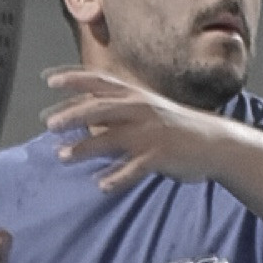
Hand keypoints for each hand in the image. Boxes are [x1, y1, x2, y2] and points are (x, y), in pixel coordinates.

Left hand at [43, 69, 223, 192]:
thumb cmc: (174, 127)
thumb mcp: (146, 109)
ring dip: (85, 147)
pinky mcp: (161, 155)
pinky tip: (101, 185)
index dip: (74, 78)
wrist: (213, 142)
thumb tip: (79, 116)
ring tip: (63, 157)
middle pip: (100, 108)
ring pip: (112, 138)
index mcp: (135, 96)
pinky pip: (134, 168)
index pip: (99, 81)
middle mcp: (140, 109)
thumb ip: (115, 110)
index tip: (49, 79)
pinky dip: (117, 177)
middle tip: (49, 124)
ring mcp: (151, 132)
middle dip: (73, 114)